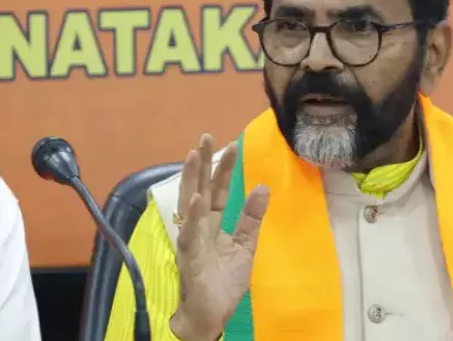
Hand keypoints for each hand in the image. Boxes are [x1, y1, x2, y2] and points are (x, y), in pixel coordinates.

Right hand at [169, 134, 269, 339]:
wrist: (212, 314)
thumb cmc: (223, 281)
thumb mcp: (245, 246)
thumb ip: (251, 218)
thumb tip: (263, 187)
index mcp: (211, 223)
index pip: (216, 190)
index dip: (222, 169)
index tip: (230, 146)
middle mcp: (198, 226)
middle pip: (199, 188)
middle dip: (202, 164)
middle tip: (205, 137)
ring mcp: (191, 239)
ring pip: (189, 203)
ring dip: (191, 179)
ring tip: (193, 155)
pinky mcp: (189, 256)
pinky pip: (189, 233)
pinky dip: (192, 215)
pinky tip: (195, 197)